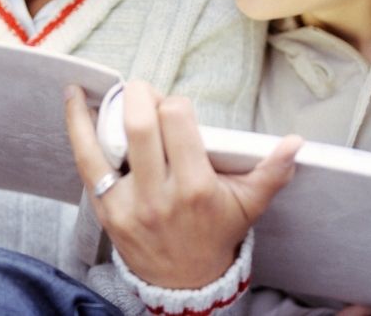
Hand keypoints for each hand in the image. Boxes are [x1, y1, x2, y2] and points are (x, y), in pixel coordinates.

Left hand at [65, 80, 302, 288]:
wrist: (184, 282)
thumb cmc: (215, 235)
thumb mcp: (249, 206)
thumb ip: (273, 171)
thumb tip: (296, 142)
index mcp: (196, 186)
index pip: (178, 119)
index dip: (176, 103)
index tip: (177, 110)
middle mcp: (160, 193)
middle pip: (141, 124)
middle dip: (140, 95)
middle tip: (145, 94)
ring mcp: (128, 203)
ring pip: (107, 140)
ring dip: (104, 106)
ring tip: (104, 87)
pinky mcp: (106, 208)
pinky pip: (86, 161)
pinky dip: (77, 127)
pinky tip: (74, 101)